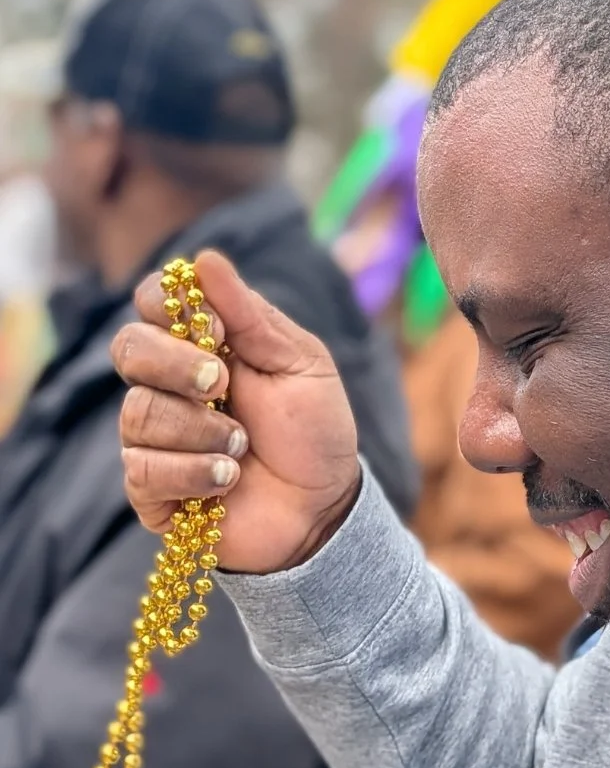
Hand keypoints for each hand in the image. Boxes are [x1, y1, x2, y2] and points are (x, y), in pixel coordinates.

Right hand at [112, 249, 360, 573]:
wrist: (324, 508)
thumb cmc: (316, 433)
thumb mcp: (301, 365)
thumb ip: (252, 316)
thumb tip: (205, 259)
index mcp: (204, 345)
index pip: (152, 302)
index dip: (169, 308)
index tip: (217, 333)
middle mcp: (169, 385)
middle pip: (127, 348)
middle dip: (176, 366)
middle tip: (222, 385)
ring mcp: (155, 436)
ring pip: (137, 412)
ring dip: (200, 430)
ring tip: (242, 448)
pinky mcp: (150, 487)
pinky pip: (142, 468)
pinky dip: (192, 472)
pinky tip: (227, 480)